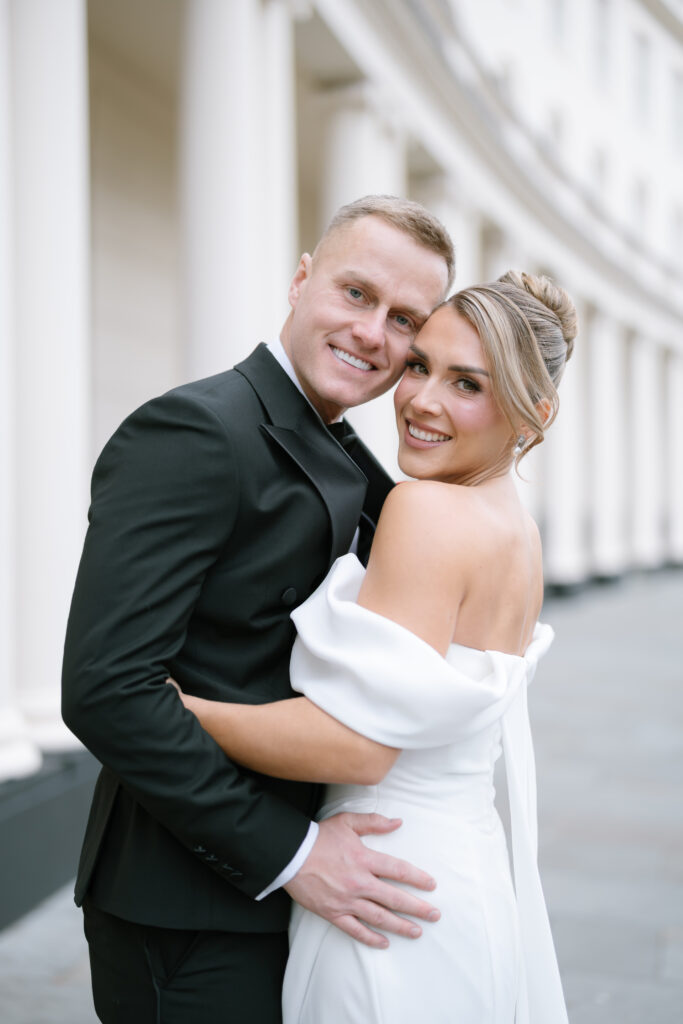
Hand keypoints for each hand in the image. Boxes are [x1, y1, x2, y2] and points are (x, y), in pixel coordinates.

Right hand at [284, 812, 439, 948]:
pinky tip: (384, 942)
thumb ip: (374, 822)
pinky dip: (371, 938)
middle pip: (394, 898)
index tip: (431, 885)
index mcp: (364, 859)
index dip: (417, 878)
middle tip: (434, 915)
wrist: (290, 855)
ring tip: (417, 932)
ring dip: (400, 926)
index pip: (398, 870)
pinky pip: (355, 930)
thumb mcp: (347, 822)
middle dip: (417, 908)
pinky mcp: (333, 913)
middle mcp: (359, 883)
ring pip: (379, 917)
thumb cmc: (319, 837)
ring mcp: (347, 901)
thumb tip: (397, 822)